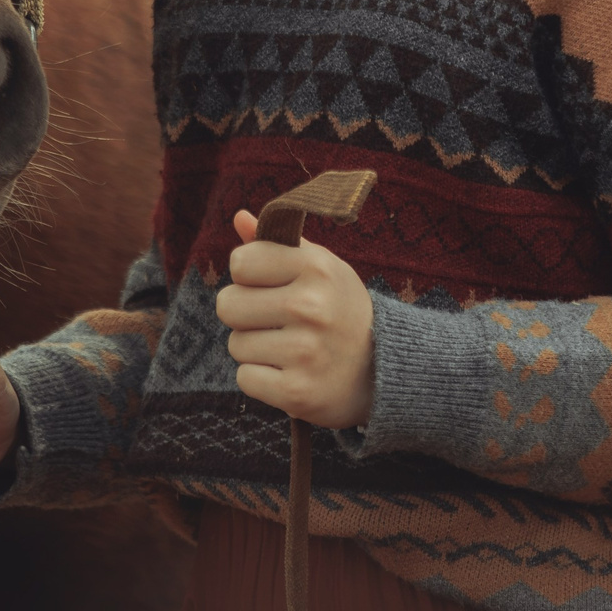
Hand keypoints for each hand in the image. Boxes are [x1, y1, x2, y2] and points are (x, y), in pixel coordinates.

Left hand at [215, 207, 374, 428]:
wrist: (383, 369)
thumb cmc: (340, 309)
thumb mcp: (320, 267)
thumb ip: (277, 243)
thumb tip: (239, 217)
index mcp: (316, 268)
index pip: (240, 262)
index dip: (249, 275)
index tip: (271, 285)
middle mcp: (311, 307)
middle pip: (228, 305)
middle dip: (245, 314)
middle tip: (277, 321)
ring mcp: (305, 352)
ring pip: (235, 344)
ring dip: (254, 349)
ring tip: (288, 348)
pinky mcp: (297, 393)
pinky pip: (245, 379)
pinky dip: (261, 379)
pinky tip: (289, 372)